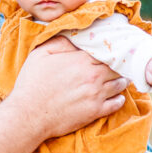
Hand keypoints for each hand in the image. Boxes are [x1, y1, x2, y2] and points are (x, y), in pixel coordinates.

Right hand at [10, 44, 127, 141]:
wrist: (29, 114)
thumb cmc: (32, 84)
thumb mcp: (40, 54)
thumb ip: (60, 42)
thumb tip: (75, 38)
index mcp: (81, 60)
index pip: (106, 51)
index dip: (110, 51)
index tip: (111, 51)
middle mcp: (93, 76)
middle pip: (117, 67)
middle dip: (119, 65)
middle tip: (120, 64)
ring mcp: (96, 95)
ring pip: (120, 84)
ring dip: (121, 80)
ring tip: (120, 78)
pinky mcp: (95, 112)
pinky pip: (117, 104)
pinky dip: (120, 99)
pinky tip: (117, 96)